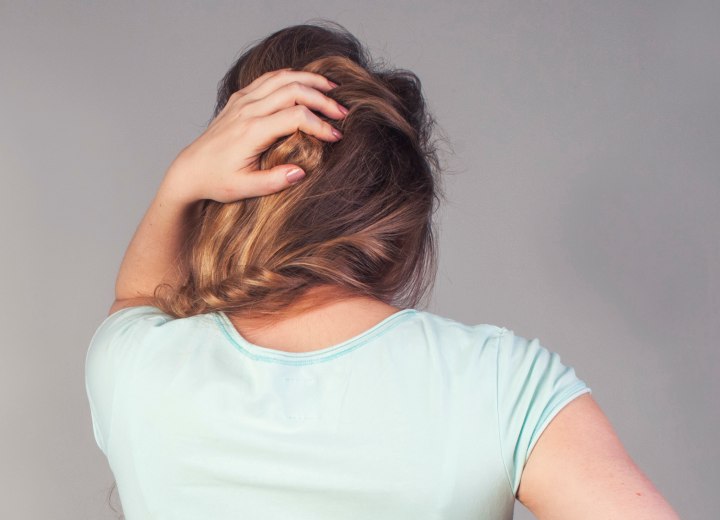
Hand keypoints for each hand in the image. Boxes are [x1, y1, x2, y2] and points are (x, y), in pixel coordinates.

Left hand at [162, 68, 347, 204]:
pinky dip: (292, 77)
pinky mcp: (239, 98)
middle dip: (323, 99)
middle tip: (343, 112)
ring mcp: (242, 101)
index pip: (296, 117)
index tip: (336, 137)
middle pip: (294, 90)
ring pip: (283, 78)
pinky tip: (307, 84)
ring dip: (310, 81)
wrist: (190, 170)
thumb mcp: (245, 189)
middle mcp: (247, 110)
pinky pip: (269, 78)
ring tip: (332, 89)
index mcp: (252, 131)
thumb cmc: (217, 182)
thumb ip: (274, 182)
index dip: (320, 125)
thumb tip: (301, 172)